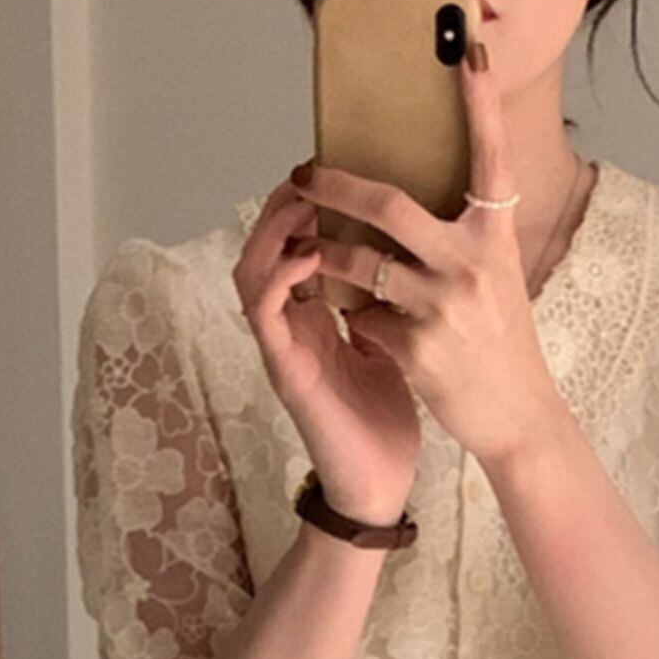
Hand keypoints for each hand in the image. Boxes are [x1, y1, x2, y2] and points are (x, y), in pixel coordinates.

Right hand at [232, 180, 420, 524]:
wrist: (381, 486)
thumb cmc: (386, 423)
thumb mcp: (390, 347)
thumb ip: (383, 304)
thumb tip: (408, 255)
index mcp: (314, 319)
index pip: (293, 247)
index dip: (303, 208)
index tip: (333, 173)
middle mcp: (292, 328)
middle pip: (264, 249)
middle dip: (282, 206)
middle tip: (311, 172)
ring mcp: (283, 348)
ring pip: (251, 271)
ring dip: (272, 232)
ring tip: (303, 201)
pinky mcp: (286, 371)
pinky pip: (263, 311)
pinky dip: (280, 275)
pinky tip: (310, 255)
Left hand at [291, 52, 568, 467]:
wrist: (518, 416)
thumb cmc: (502, 343)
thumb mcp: (496, 276)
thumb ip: (463, 237)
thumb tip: (408, 204)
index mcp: (493, 237)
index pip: (489, 155)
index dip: (479, 100)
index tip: (466, 50)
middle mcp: (470, 264)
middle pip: (388, 205)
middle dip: (335, 186)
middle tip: (305, 175)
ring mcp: (442, 308)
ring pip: (358, 265)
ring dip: (328, 259)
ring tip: (316, 255)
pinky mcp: (417, 350)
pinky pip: (363, 318)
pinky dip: (356, 320)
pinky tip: (366, 329)